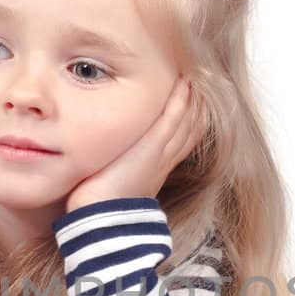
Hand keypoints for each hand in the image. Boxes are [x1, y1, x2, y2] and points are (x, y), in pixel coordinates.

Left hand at [63, 74, 205, 212]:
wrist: (103, 218)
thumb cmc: (100, 205)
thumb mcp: (110, 181)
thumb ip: (110, 165)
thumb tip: (95, 159)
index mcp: (155, 167)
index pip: (179, 140)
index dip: (186, 121)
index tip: (190, 102)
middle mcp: (163, 159)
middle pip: (188, 129)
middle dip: (194, 107)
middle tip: (199, 84)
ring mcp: (161, 152)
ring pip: (185, 122)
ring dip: (190, 99)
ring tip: (193, 77)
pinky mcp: (153, 147)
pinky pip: (173, 119)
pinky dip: (181, 102)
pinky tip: (185, 85)